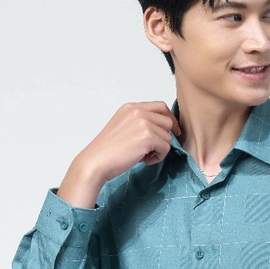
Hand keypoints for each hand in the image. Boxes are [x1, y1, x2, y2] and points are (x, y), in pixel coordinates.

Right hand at [57, 102, 181, 207]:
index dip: (170, 119)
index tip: (173, 131)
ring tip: (144, 156)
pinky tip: (144, 160)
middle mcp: (138, 111)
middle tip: (154, 150)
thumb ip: (140, 123)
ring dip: (159, 149)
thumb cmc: (108, 150)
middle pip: (168, 122)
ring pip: (168, 137)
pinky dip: (158, 157)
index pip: (161, 106)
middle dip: (165, 137)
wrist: (96, 162)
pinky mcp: (147, 137)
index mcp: (131, 107)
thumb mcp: (123, 127)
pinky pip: (166, 148)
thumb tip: (163, 130)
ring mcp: (143, 123)